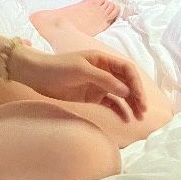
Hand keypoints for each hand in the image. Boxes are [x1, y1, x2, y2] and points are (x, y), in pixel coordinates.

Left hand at [13, 46, 148, 121]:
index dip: (136, 83)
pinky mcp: (92, 96)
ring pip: (121, 94)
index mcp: (102, 59)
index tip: (139, 98)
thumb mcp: (81, 70)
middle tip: (142, 112)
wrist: (38, 75)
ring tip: (137, 118)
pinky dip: (119, 110)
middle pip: (127, 82)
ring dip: (131, 104)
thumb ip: (104, 79)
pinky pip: (111, 103)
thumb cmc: (58, 67)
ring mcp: (98, 84)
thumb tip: (127, 90)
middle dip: (137, 95)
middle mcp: (103, 71)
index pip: (127, 69)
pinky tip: (125, 119)